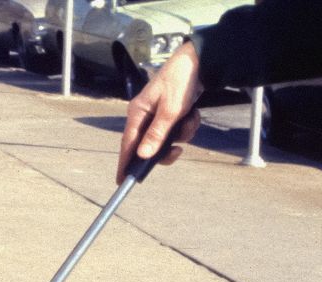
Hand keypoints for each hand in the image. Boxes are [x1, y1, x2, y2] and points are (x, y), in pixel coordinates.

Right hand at [116, 42, 203, 181]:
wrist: (199, 61)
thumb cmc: (180, 80)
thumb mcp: (171, 110)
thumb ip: (157, 134)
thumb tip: (143, 155)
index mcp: (138, 111)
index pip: (128, 143)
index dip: (125, 162)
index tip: (122, 180)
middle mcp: (145, 114)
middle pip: (149, 144)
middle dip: (167, 147)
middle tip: (178, 149)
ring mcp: (158, 114)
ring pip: (167, 138)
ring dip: (182, 133)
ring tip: (189, 119)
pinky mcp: (171, 113)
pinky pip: (177, 130)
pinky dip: (187, 126)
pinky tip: (192, 114)